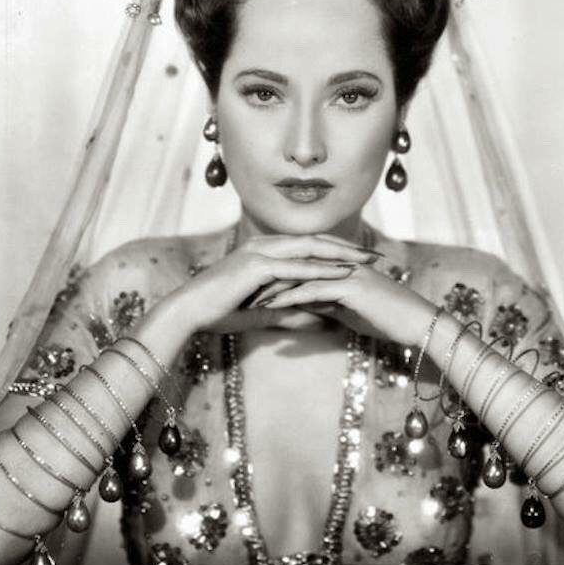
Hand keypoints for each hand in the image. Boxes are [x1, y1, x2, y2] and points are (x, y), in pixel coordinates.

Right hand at [169, 233, 381, 335]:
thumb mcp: (263, 314)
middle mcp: (263, 245)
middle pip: (315, 241)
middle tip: (376, 256)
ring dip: (341, 255)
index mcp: (264, 250)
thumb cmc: (218, 312)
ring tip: (367, 262)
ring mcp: (259, 252)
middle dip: (348, 248)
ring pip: (309, 249)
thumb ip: (291, 315)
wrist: (187, 312)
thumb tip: (320, 323)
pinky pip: (295, 267)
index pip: (309, 246)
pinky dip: (320, 270)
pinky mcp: (255, 266)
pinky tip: (341, 274)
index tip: (364, 260)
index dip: (338, 251)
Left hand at [246, 261, 436, 347]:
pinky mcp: (350, 286)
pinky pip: (312, 290)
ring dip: (272, 287)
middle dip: (266, 277)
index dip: (273, 275)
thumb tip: (300, 307)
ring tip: (248, 298)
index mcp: (338, 265)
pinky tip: (271, 307)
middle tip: (240, 289)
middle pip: (294, 265)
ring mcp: (345, 272)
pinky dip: (289, 298)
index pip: (298, 265)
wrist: (416, 324)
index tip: (248, 288)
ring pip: (300, 275)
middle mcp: (340, 263)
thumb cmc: (385, 319)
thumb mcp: (346, 311)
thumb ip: (323, 304)